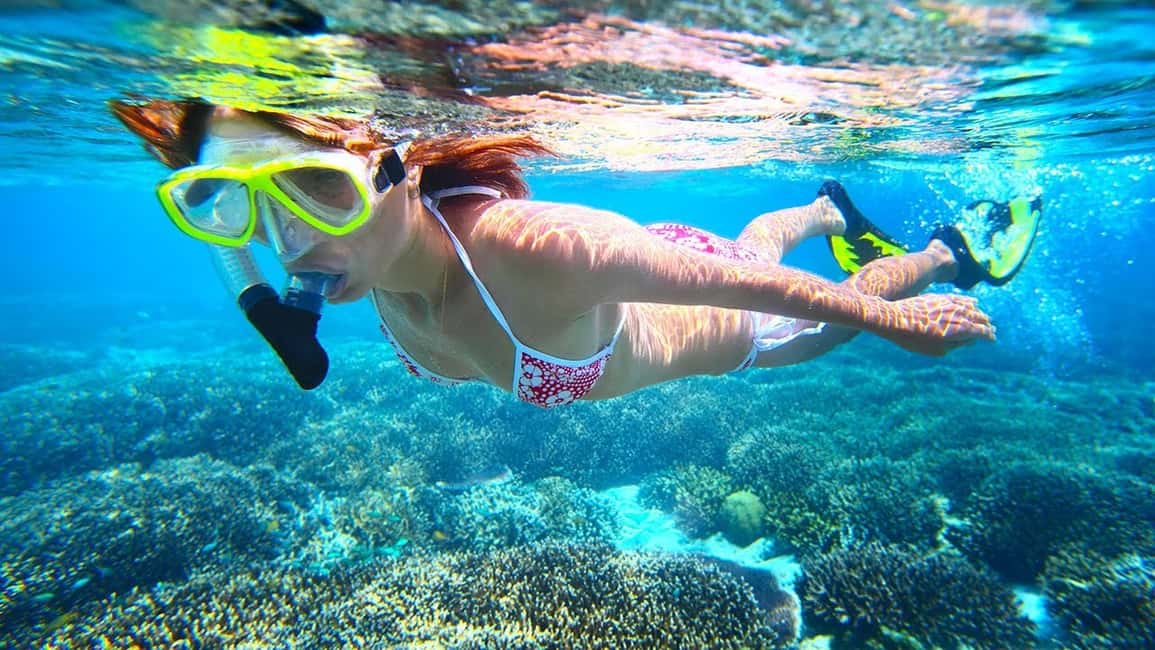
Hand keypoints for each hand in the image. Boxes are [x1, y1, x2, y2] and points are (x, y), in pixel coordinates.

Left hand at [881, 293, 995, 355]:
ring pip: (971, 308)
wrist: (895, 318)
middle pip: (979, 318)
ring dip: (979, 314)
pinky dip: (969, 301)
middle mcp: (959, 314)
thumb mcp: (937, 350)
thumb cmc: (914, 339)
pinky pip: (960, 298)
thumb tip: (970, 339)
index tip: (992, 339)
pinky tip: (974, 302)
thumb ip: (957, 345)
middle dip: (986, 325)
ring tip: (984, 318)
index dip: (989, 336)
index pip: (982, 332)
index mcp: (961, 329)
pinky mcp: (940, 297)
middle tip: (991, 329)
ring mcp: (950, 304)